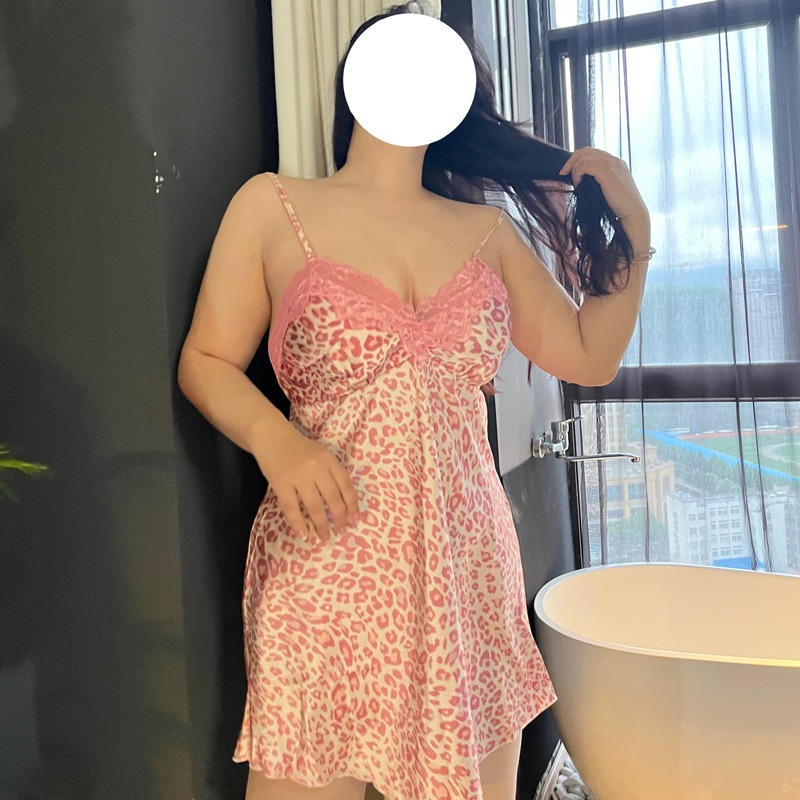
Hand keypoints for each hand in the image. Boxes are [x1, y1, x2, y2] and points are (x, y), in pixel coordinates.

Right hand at [253, 426, 361, 544]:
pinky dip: (298, 523)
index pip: (346, 485)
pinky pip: (291, 507)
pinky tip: (303, 534)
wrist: (271, 436)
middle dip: (339, 518)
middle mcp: (317, 468)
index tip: (354, 519)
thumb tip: (343, 503)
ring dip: (321, 525)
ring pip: (315, 506)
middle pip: (333, 498)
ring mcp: (298, 476)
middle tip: (340, 531)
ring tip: (324, 537)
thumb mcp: (320, 454)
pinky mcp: (281, 483)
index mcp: (329, 460)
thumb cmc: (298, 448)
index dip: (352, 504)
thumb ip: (331, 473)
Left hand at [559, 147, 649, 223]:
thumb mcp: (607, 190)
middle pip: (587, 150)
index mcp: (615, 164)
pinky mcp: (607, 171)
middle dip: (572, 161)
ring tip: (574, 182)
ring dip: (574, 168)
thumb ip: (597, 182)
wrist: (632, 214)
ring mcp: (612, 164)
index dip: (578, 160)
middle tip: (563, 173)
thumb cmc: (618, 208)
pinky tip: (578, 184)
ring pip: (584, 156)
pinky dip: (578, 173)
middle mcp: (614, 160)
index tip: (568, 172)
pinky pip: (585, 165)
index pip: (593, 153)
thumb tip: (581, 182)